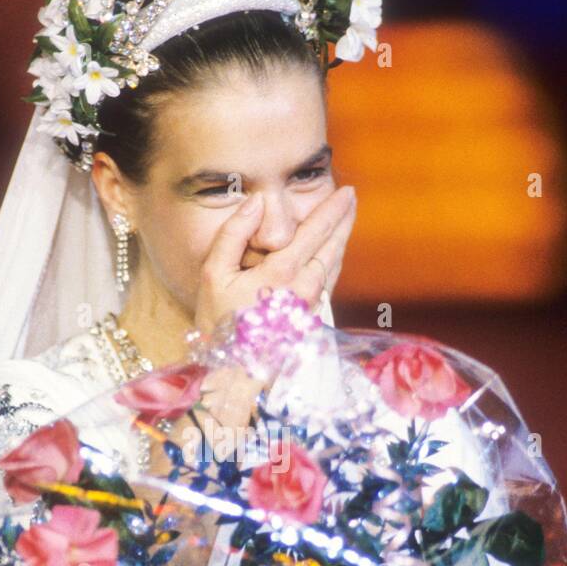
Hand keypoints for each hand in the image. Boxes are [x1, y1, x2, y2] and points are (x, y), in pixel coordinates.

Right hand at [193, 184, 356, 337]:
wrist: (232, 372)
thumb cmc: (219, 323)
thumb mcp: (214, 275)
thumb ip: (234, 234)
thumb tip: (256, 203)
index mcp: (282, 272)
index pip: (315, 231)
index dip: (332, 209)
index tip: (346, 192)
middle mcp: (304, 288)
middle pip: (333, 247)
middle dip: (344, 221)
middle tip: (352, 199)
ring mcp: (310, 306)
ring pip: (334, 266)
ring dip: (341, 240)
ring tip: (346, 221)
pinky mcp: (309, 320)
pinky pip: (328, 283)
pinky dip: (334, 263)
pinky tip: (332, 256)